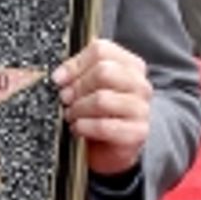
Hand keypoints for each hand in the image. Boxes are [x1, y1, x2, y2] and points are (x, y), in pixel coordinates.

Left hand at [54, 38, 151, 173]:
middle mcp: (139, 84)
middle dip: (77, 87)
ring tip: (71, 115)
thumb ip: (76, 74)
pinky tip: (78, 129)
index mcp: (130, 65)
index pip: (101, 50)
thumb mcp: (87, 88)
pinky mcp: (137, 132)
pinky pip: (104, 126)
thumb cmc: (97, 113)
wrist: (110, 149)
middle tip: (65, 99)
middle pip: (103, 71)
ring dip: (79, 109)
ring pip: (102, 99)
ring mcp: (141, 108)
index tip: (59, 79)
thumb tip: (60, 76)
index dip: (75, 64)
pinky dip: (85, 127)